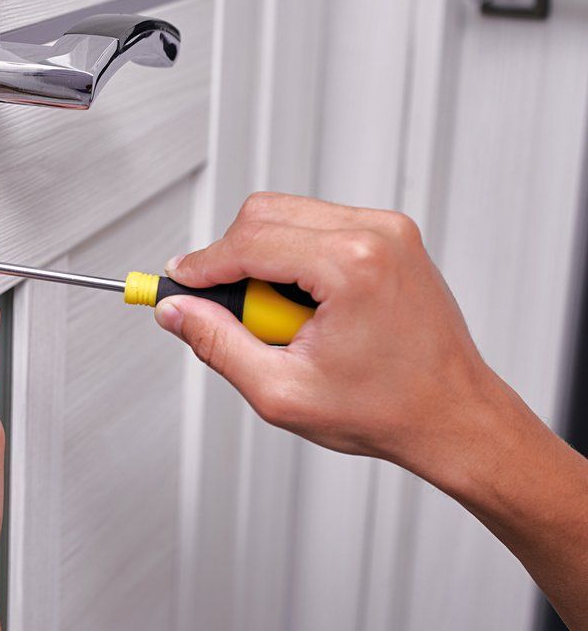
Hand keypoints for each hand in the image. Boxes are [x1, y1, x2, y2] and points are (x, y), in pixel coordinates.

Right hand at [154, 192, 496, 475]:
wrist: (453, 415)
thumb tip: (177, 311)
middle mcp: (375, 234)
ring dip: (262, 259)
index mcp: (352, 265)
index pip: (248, 241)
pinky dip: (293, 259)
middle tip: (226, 311)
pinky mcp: (391, 236)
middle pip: (264, 214)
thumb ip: (217, 344)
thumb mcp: (281, 391)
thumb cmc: (388, 410)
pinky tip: (303, 306)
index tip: (176, 284)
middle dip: (230, 259)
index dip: (201, 265)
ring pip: (288, 215)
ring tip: (277, 319)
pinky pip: (317, 226)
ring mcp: (388, 230)